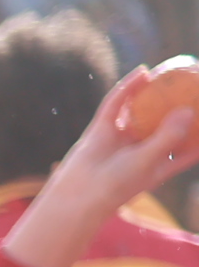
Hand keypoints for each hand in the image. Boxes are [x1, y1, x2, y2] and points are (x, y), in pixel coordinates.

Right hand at [4, 72, 198, 266]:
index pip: (186, 151)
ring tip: (169, 75)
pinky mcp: (101, 129)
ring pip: (141, 111)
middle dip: (178, 109)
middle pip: (165, 125)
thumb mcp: (150, 161)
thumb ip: (169, 136)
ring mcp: (121, 138)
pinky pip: (117, 104)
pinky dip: (128, 88)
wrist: (79, 193)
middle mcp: (141, 149)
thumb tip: (188, 109)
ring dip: (153, 94)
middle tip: (194, 89)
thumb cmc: (118, 184)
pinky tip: (142, 73)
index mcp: (158, 164)